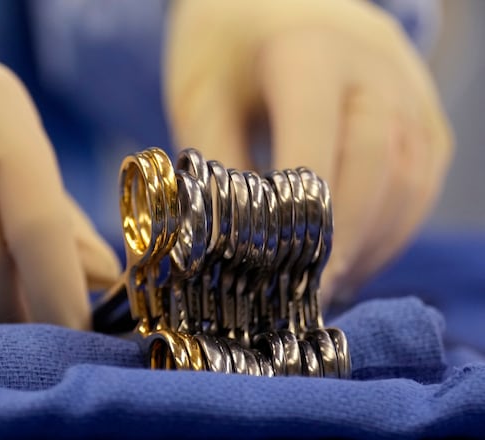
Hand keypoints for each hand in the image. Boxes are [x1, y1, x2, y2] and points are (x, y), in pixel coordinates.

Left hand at [164, 0, 452, 304]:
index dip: (303, 218)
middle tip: (308, 293)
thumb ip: (218, 168)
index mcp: (309, 51)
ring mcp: (409, 85)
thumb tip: (232, 247)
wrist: (269, 0)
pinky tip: (356, 255)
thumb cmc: (224, 47)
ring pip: (409, 179)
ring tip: (330, 284)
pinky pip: (421, 178)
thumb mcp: (200, 98)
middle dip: (343, 239)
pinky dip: (393, 225)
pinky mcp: (423, 110)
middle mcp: (375, 64)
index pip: (318, 144)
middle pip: (375, 166)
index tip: (282, 274)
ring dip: (373, 240)